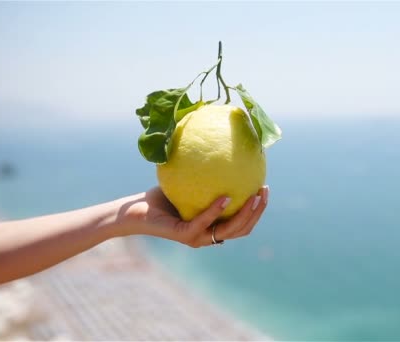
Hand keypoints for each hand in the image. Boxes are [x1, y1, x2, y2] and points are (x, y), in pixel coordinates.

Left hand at [119, 186, 268, 246]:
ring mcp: (197, 238)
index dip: (257, 211)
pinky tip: (226, 196)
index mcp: (213, 227)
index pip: (243, 225)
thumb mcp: (189, 183)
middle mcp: (208, 236)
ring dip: (245, 214)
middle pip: (242, 229)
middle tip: (264, 191)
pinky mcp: (184, 235)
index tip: (264, 189)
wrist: (134, 211)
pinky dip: (217, 210)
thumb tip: (224, 148)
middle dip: (258, 212)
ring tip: (254, 196)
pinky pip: (205, 221)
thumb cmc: (161, 196)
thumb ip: (207, 175)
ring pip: (230, 230)